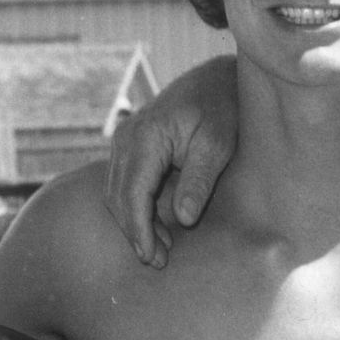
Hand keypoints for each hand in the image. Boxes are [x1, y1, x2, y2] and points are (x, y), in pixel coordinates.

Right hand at [103, 57, 239, 265]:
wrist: (216, 78)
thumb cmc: (222, 108)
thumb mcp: (219, 144)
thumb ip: (199, 180)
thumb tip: (184, 218)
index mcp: (145, 137)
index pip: (132, 194)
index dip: (139, 229)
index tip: (152, 256)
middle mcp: (126, 137)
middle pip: (118, 197)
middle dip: (135, 232)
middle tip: (158, 261)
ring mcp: (124, 139)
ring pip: (117, 192)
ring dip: (134, 222)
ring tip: (159, 250)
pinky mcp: (131, 145)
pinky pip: (124, 182)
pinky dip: (136, 207)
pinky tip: (157, 227)